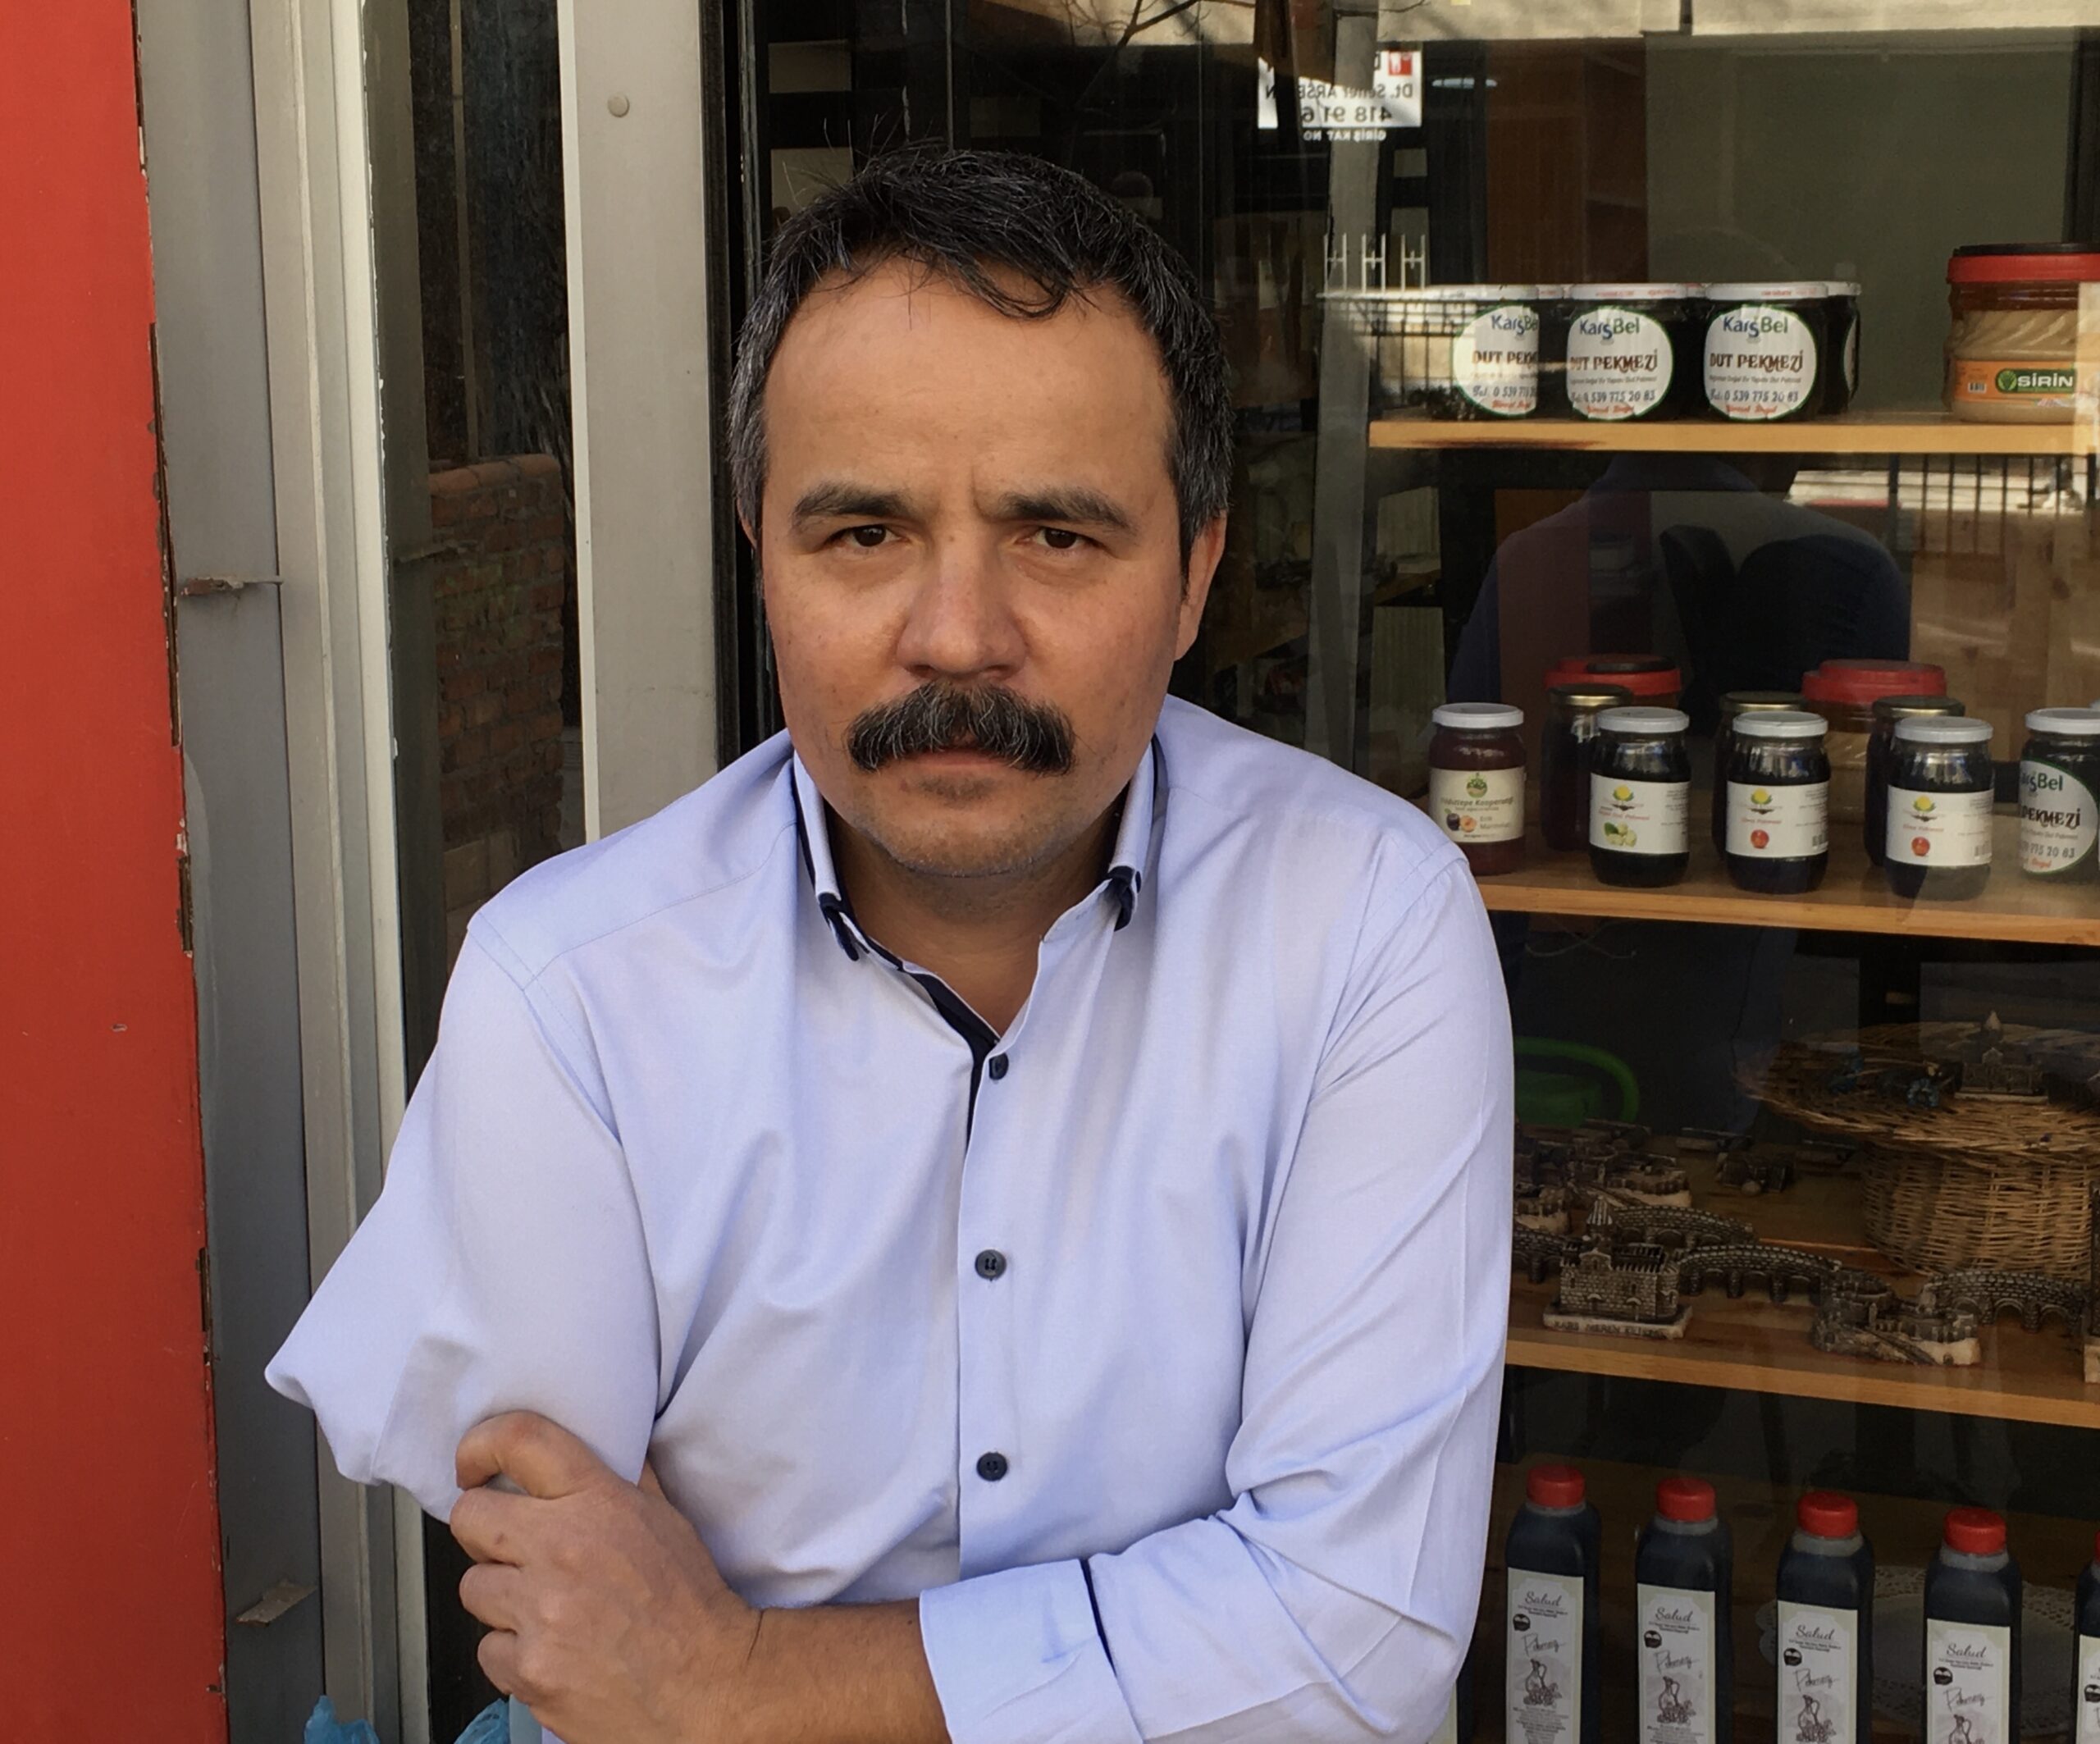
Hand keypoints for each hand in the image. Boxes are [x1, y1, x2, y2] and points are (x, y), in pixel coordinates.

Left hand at [451, 1411, 759, 1743]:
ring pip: (473, 1587)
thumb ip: (624, 1476)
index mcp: (598, 1503)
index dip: (482, 1445)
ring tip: (544, 1608)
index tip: (474, 1463)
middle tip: (510, 1546)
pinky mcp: (529, 1669)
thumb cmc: (690, 1602)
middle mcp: (563, 1549)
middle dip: (483, 1529)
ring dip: (501, 1597)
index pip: (520, 1441)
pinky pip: (488, 1650)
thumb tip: (602, 1440)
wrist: (706, 1683)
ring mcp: (542, 1612)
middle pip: (471, 1517)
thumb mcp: (666, 1517)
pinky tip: (551, 1650)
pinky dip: (513, 1654)